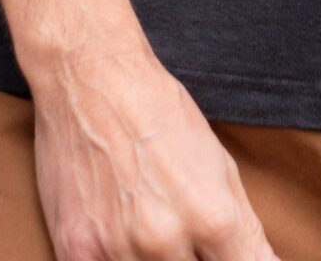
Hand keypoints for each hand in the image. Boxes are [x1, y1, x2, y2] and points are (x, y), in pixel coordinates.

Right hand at [32, 39, 281, 260]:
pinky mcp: (75, 251)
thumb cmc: (159, 112)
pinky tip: (114, 232)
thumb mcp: (219, 164)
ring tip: (144, 218)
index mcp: (212, 217)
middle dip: (190, 259)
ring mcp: (117, 249)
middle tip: (175, 220)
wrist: (90, 77)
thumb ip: (246, 232)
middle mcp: (165, 241)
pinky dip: (112, 259)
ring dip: (152, 260)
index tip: (221, 253)